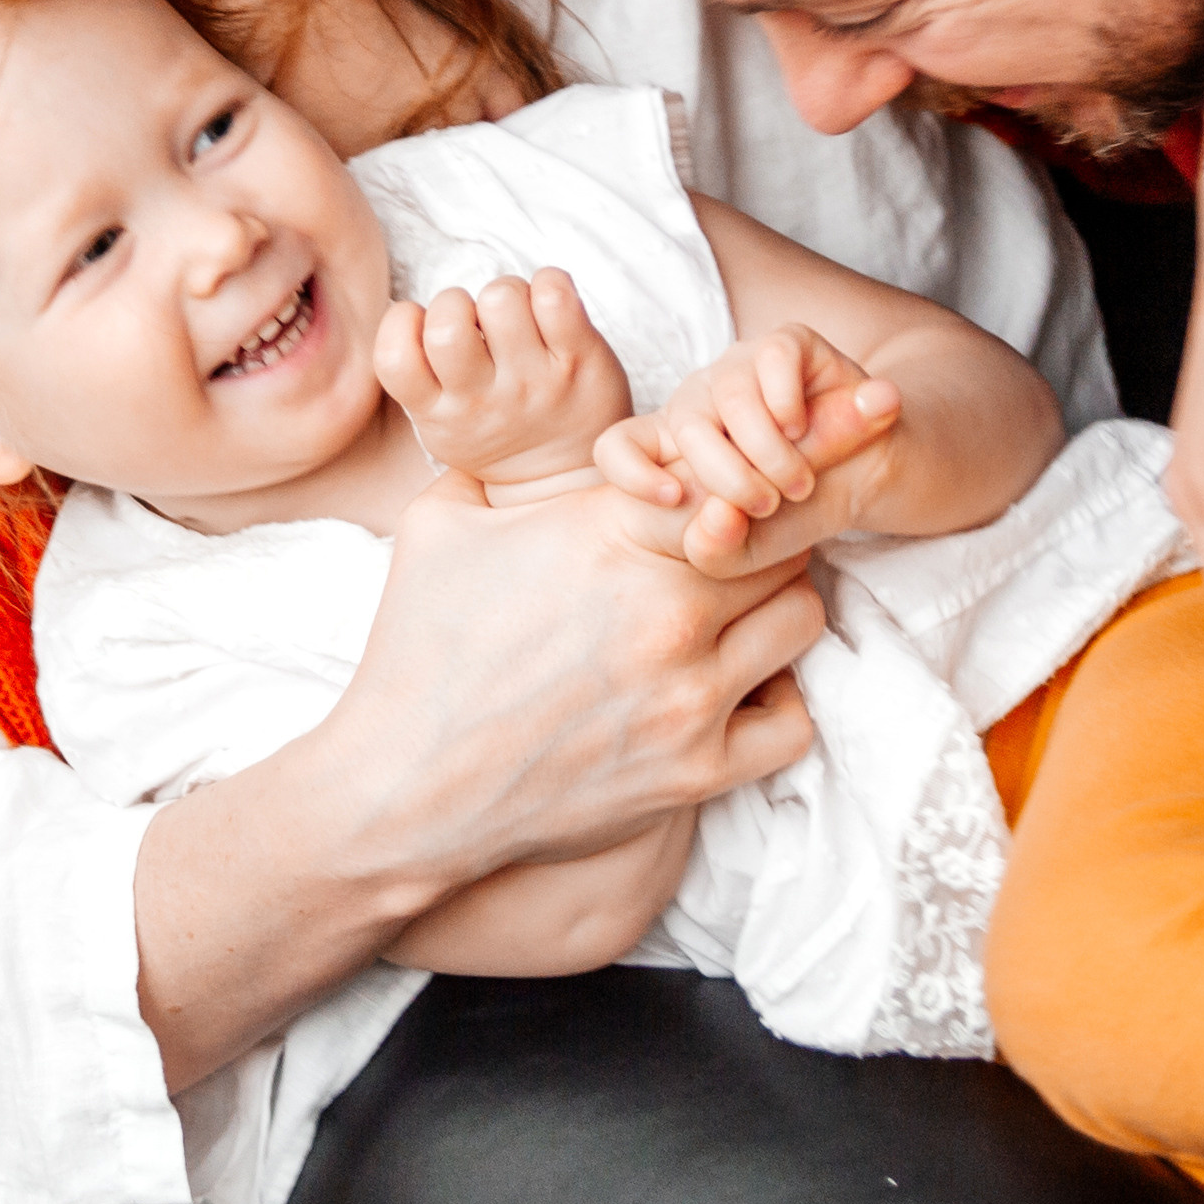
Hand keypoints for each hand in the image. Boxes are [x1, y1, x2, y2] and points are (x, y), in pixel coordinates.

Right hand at [318, 469, 822, 879]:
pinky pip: (793, 719)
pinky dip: (775, 698)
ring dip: (774, 603)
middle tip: (730, 539)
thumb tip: (517, 414)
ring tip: (733, 608)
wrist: (403, 789)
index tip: (719, 478)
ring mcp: (688, 695)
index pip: (725, 468)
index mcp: (609, 536)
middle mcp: (665, 611)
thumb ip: (499, 458)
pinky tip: (732, 687)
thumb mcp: (441, 520)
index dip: (731, 466)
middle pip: (780, 534)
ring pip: (800, 615)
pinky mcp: (696, 771)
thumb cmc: (417, 649)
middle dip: (759, 528)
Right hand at [376, 268, 632, 491]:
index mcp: (438, 412)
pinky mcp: (578, 359)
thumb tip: (409, 313)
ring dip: (505, 293)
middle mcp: (484, 397)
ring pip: (501, 297)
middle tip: (474, 322)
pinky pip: (555, 294)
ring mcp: (534, 379)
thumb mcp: (442, 425)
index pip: (393, 356)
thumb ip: (420, 378)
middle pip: (448, 322)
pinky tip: (548, 306)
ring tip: (516, 317)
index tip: (425, 326)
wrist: (565, 480)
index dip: (402, 322)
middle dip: (455, 302)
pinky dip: (550, 282)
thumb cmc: (495, 431)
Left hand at [595, 324, 902, 572]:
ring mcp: (741, 367)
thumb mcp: (754, 549)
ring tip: (799, 483)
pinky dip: (788, 403)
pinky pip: (773, 358)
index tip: (671, 500)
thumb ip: (720, 548)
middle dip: (727, 475)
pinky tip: (803, 429)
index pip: (619, 446)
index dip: (630, 471)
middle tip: (767, 505)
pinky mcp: (788, 344)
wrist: (874, 480)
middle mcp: (701, 401)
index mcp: (676, 450)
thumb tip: (717, 516)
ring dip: (768, 449)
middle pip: (685, 423)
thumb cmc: (800, 513)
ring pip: (730, 393)